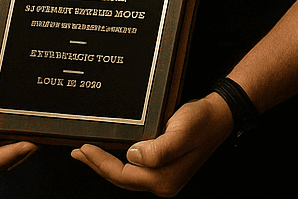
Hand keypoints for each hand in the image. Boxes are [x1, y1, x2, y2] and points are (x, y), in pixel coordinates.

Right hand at [0, 71, 37, 172]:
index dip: (9, 156)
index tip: (28, 144)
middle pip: (3, 163)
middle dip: (22, 152)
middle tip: (39, 138)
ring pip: (12, 157)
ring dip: (27, 147)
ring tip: (38, 132)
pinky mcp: (1, 138)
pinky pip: (16, 146)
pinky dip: (27, 139)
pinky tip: (33, 129)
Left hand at [71, 92, 233, 195]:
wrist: (219, 115)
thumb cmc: (201, 121)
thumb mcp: (180, 132)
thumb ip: (158, 150)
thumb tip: (133, 156)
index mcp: (164, 180)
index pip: (123, 175)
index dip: (100, 163)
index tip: (84, 149)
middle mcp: (163, 183)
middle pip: (121, 178)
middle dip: (97, 165)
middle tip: (78, 151)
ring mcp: (163, 177)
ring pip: (126, 174)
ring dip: (105, 164)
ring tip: (87, 153)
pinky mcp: (163, 167)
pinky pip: (135, 168)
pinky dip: (118, 160)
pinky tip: (112, 152)